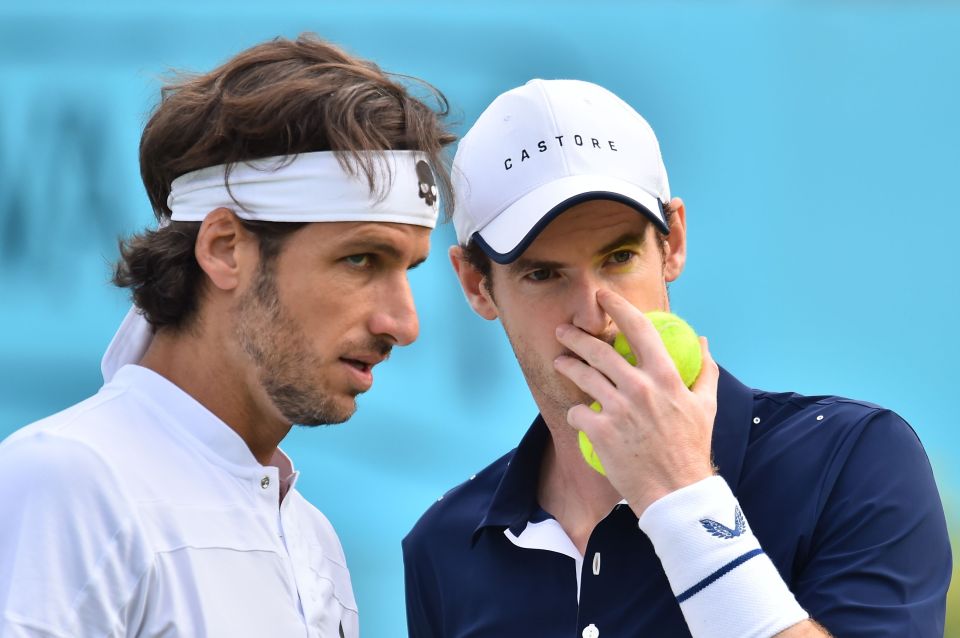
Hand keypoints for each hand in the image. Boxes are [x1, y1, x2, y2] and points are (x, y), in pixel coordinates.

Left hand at [553, 289, 719, 515]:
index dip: (617, 307)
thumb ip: (704, 370)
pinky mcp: (600, 432)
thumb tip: (704, 341)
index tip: (602, 297)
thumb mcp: (706, 406)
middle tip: (564, 331)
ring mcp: (618, 409)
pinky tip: (576, 413)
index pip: (638, 329)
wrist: (676, 493)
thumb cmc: (692, 448)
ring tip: (560, 362)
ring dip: (567, 366)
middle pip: (599, 350)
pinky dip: (574, 412)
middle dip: (576, 336)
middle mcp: (639, 388)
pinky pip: (576, 412)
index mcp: (665, 377)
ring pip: (582, 376)